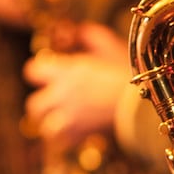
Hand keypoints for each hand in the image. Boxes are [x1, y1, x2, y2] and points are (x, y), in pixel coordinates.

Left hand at [23, 22, 130, 149]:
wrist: (141, 101)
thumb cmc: (129, 73)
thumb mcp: (111, 47)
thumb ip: (93, 37)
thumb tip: (81, 30)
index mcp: (67, 70)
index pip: (32, 71)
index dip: (37, 74)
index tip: (47, 77)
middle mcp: (62, 94)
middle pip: (34, 104)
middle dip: (41, 106)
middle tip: (51, 105)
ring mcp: (69, 116)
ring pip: (45, 128)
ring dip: (51, 126)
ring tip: (61, 124)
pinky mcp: (80, 134)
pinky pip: (61, 143)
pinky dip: (65, 141)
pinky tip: (74, 134)